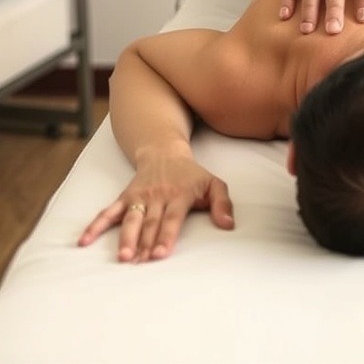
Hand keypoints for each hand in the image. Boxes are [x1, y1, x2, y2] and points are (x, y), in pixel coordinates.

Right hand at [78, 152, 233, 262]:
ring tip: (122, 256)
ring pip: (130, 218)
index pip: (172, 218)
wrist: (165, 152)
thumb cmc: (192, 175)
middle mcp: (158, 196)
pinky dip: (96, 225)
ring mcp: (139, 196)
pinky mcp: (125, 197)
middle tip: (139, 262)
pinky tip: (84, 241)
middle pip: (150, 222)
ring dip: (125, 237)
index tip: (160, 253)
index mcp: (180, 195)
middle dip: (145, 242)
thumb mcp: (214, 184)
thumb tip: (229, 225)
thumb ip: (223, 204)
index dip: (166, 236)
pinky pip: (108, 212)